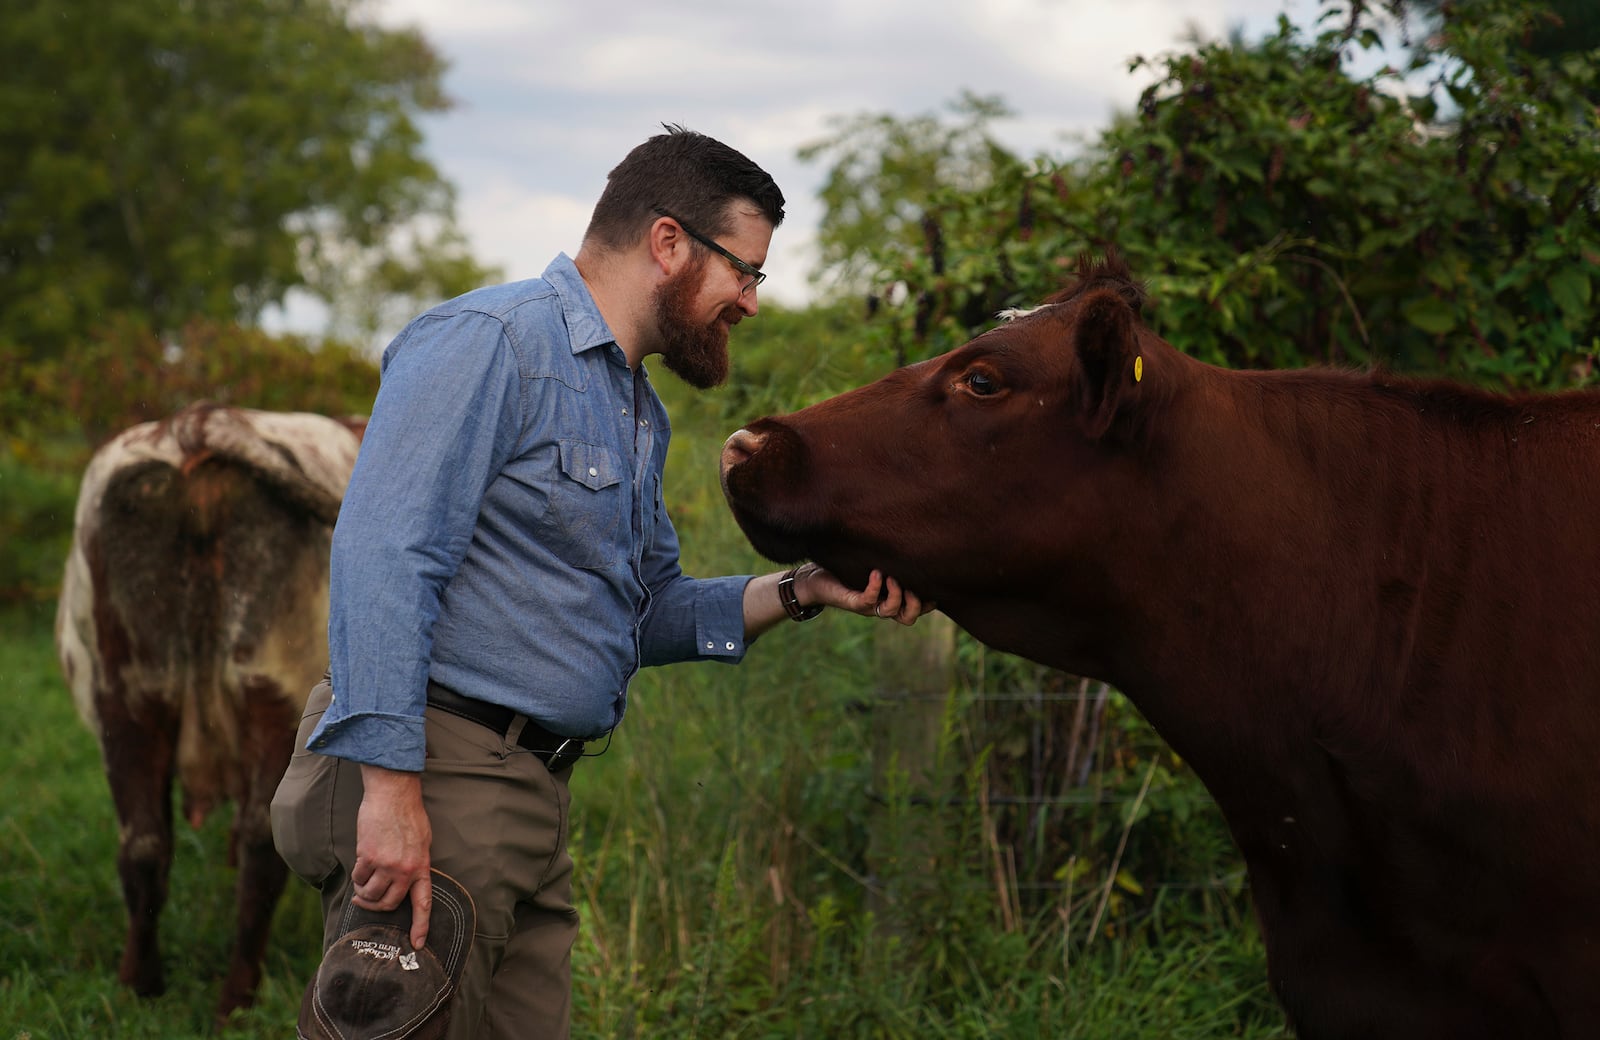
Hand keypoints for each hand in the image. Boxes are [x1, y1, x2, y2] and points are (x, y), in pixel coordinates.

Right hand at [352, 765, 433, 948]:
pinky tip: (360, 863)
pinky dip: (357, 874)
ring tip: (361, 881)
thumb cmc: (408, 815)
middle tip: (364, 900)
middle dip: (374, 906)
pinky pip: (359, 877)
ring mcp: (387, 865)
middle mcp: (405, 870)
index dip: (421, 926)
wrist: (393, 795)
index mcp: (422, 867)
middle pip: (388, 903)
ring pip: (370, 893)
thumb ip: (416, 862)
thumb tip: (407, 880)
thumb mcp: (423, 841)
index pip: (423, 903)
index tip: (417, 944)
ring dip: (362, 891)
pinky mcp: (369, 857)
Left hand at [796, 563, 931, 624]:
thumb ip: (889, 559)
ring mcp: (867, 606)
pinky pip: (869, 601)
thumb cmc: (844, 568)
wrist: (813, 577)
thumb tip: (910, 538)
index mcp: (889, 598)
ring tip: (892, 577)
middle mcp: (880, 606)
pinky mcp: (853, 603)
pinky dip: (876, 587)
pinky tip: (876, 572)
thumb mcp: (872, 563)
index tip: (933, 587)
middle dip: (916, 604)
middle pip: (908, 618)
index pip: (916, 609)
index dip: (928, 603)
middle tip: (913, 586)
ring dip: (897, 595)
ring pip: (891, 612)